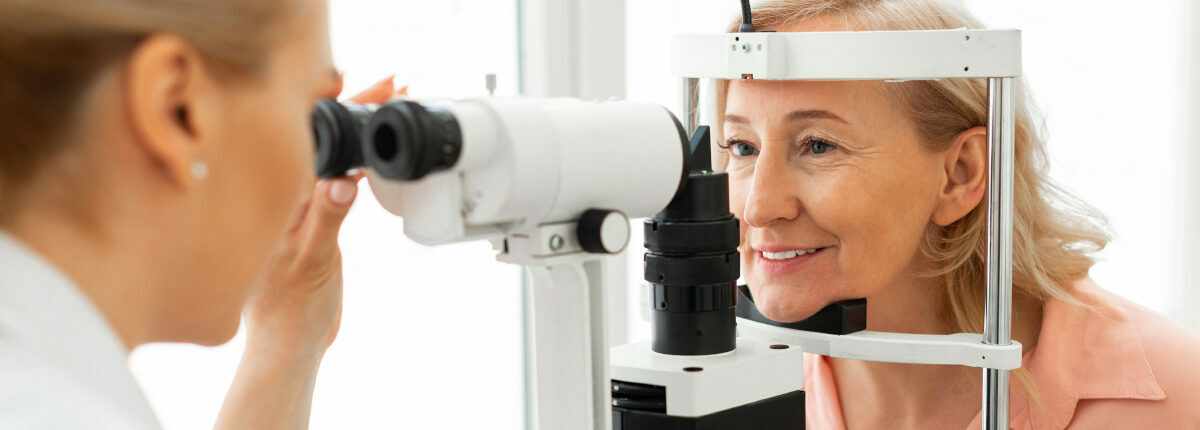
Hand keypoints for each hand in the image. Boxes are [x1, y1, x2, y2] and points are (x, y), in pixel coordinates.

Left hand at [241, 76, 404, 356]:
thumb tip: (341, 180)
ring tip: (387, 102)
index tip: (368, 87)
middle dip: (356, 104)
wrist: (291, 345)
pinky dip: (358, 156)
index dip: (338, 105)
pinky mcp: (315, 220)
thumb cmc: (289, 312)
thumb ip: (326, 219)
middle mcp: (284, 197)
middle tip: (393, 85)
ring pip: (331, 151)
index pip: (309, 138)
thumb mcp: (313, 262)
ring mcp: (300, 206)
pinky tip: (372, 149)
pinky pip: (336, 175)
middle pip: (321, 134)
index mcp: (276, 201)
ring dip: (359, 127)